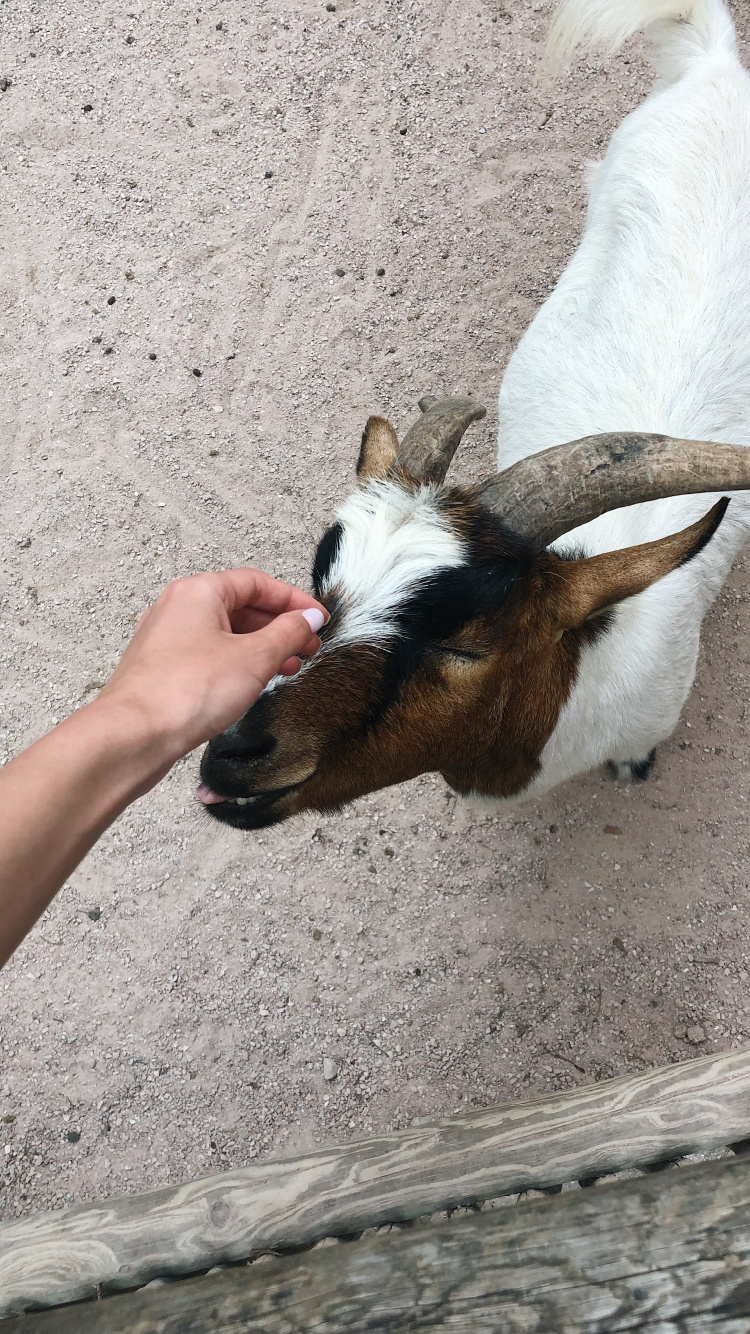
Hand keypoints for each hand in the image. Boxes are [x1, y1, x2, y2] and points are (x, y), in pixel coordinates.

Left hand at [98, 568, 327, 759]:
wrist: (134, 735)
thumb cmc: (187, 691)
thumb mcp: (254, 658)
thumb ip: (288, 633)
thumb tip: (309, 618)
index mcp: (198, 591)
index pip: (257, 583)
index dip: (293, 600)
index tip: (318, 619)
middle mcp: (177, 608)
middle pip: (240, 606)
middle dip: (278, 626)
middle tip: (307, 647)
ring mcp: (165, 638)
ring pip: (223, 633)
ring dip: (260, 647)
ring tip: (287, 668)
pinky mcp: (161, 668)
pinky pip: (207, 654)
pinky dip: (235, 663)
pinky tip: (251, 683)